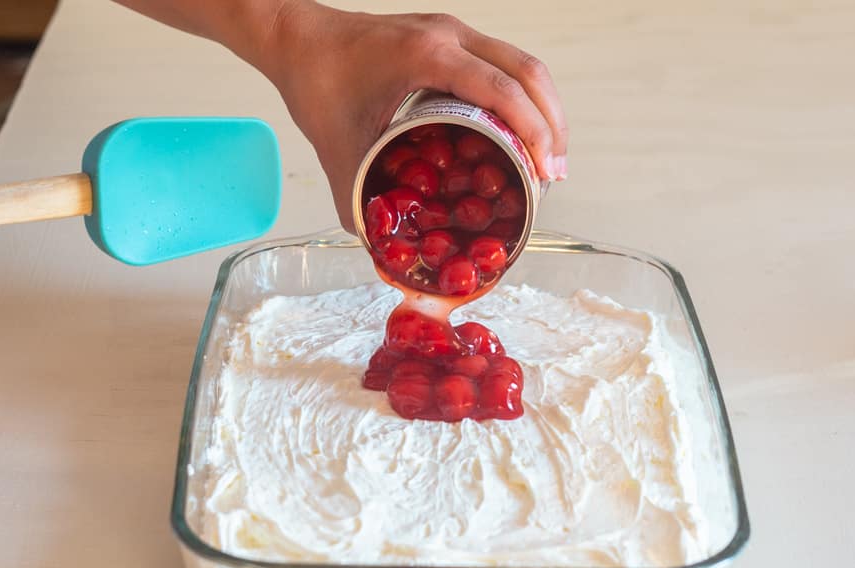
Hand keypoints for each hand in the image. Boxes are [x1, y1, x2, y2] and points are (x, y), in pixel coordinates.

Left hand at [260, 2, 567, 230]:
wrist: (298, 39)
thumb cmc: (315, 84)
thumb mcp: (336, 149)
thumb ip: (357, 203)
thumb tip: (382, 249)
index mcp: (429, 56)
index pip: (503, 90)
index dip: (535, 132)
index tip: (547, 173)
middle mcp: (450, 35)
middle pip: (529, 72)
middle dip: (552, 123)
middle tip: (555, 172)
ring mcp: (453, 31)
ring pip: (522, 63)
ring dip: (543, 107)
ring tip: (548, 156)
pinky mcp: (450, 37)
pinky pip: (502, 61)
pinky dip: (521, 95)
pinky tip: (519, 129)